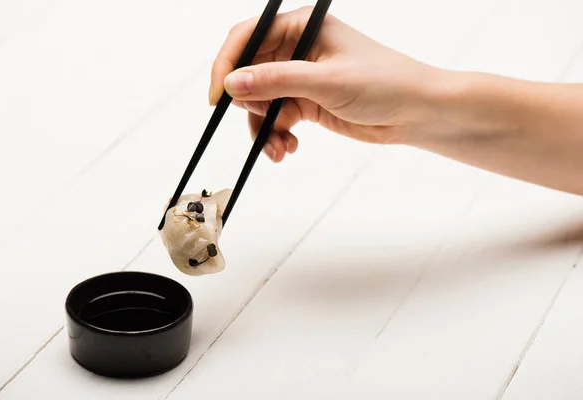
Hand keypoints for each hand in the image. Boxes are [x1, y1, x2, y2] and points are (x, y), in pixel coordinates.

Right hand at [209, 6, 444, 161]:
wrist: (416, 113)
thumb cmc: (384, 83)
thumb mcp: (326, 81)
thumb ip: (277, 81)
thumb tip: (232, 84)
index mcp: (302, 27)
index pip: (248, 37)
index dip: (227, 65)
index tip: (218, 97)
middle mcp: (297, 49)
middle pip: (250, 73)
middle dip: (249, 104)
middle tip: (257, 124)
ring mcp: (301, 77)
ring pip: (261, 101)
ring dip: (262, 127)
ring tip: (277, 149)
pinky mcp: (307, 102)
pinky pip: (277, 118)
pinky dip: (276, 136)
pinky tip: (287, 149)